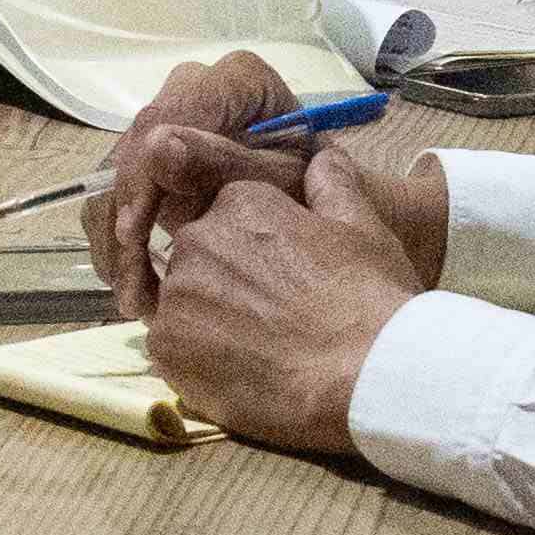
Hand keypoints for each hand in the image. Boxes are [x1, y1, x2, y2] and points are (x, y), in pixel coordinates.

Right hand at [87, 52, 306, 306]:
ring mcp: (170, 122)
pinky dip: (122, 245)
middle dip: (126, 221)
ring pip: (117, 178)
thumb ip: (219, 164)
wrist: (325, 209)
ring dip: (117, 243)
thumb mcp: (275, 182)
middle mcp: (194, 89)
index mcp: (234, 79)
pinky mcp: (155, 159)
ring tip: (135, 297)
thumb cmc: (315, 194)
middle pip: (132, 151)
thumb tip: (156, 148)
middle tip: (133, 284)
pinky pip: (119, 196)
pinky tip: (135, 288)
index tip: (132, 233)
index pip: (162, 120)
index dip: (140, 177)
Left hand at [137, 147, 428, 452]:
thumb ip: (334, 187)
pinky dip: (196, 361)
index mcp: (240, 203)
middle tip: (272, 321)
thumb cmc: (368, 300)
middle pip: (199, 260)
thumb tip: (323, 159)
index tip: (283, 282)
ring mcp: (177, 295)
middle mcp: (197, 239)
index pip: (228, 219)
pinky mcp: (166, 347)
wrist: (361, 376)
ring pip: (182, 305)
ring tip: (259, 350)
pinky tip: (239, 373)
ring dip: (209, 323)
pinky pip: (170, 349)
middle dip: (226, 286)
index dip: (257, 255)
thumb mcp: (364, 229)